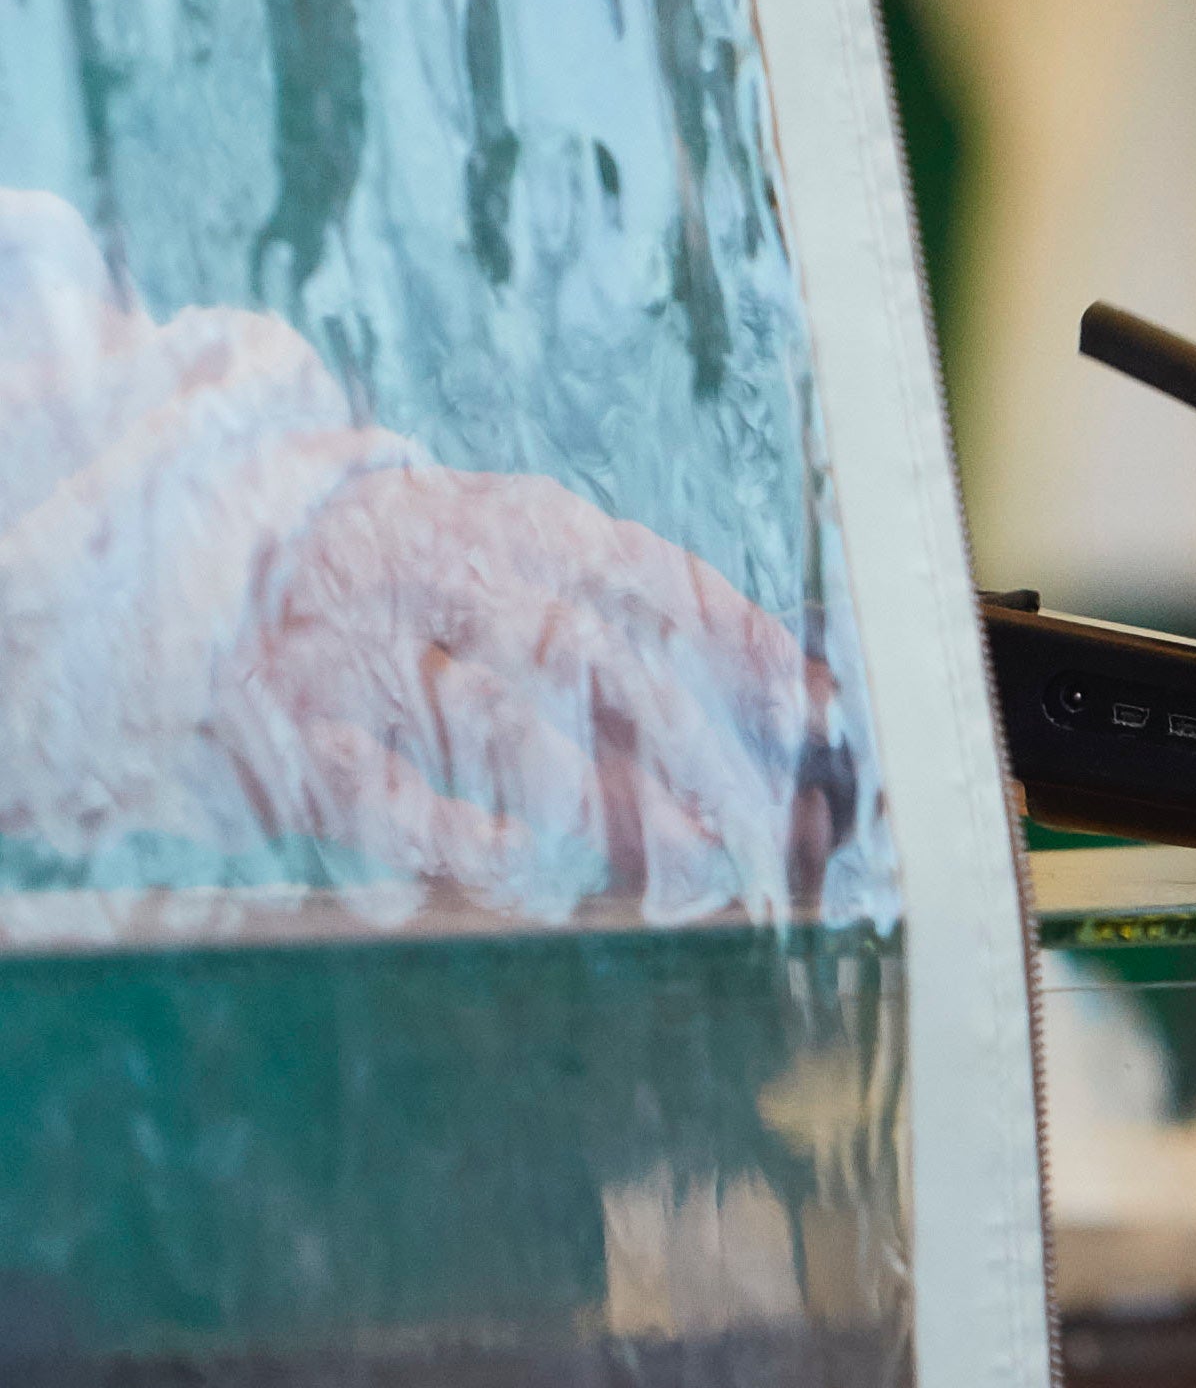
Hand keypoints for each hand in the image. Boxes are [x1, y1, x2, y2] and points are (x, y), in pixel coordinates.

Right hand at [242, 466, 823, 921]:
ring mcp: (355, 650)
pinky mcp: (289, 734)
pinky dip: (471, 841)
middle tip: (761, 830)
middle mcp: (432, 572)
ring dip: (606, 810)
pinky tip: (535, 868)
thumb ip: (635, 598)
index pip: (647, 575)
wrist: (195, 568)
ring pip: (500, 730)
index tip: (808, 716)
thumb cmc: (412, 577)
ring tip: (689, 868)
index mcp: (506, 520)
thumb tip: (793, 684)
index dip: (739, 647)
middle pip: (589, 659)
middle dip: (691, 750)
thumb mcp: (514, 549)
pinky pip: (390, 800)